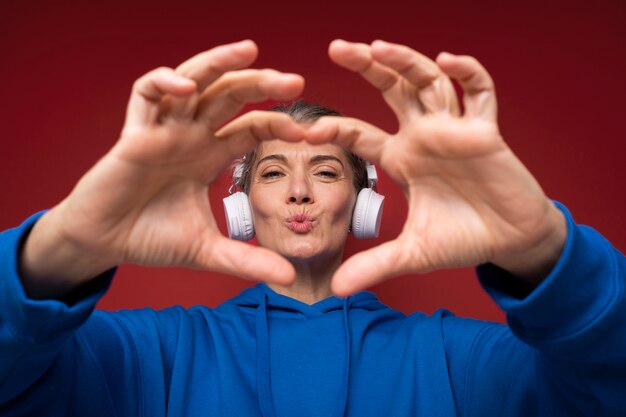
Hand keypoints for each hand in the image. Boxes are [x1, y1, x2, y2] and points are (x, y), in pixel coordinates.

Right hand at [22, 40, 303, 297]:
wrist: (105, 244)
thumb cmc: (152, 239)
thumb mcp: (208, 250)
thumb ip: (247, 260)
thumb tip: (289, 277)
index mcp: (210, 156)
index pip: (251, 127)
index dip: (278, 125)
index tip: (309, 134)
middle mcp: (191, 136)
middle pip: (230, 95)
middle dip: (262, 83)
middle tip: (296, 83)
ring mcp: (163, 130)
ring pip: (194, 81)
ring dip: (219, 62)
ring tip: (251, 51)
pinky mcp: (133, 133)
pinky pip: (145, 93)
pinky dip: (164, 83)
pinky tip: (188, 89)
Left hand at [307, 40, 565, 295]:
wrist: (510, 242)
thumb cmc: (463, 240)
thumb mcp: (412, 254)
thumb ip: (374, 266)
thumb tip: (335, 291)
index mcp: (402, 158)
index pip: (361, 132)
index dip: (335, 128)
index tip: (306, 128)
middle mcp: (424, 137)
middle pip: (392, 90)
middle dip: (367, 67)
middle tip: (337, 48)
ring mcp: (454, 130)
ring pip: (429, 83)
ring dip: (406, 62)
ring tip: (378, 47)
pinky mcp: (486, 132)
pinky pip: (480, 93)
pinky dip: (468, 74)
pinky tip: (448, 60)